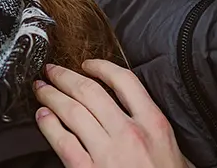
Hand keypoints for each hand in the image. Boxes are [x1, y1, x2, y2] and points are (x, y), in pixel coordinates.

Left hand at [33, 59, 193, 167]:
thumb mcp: (175, 150)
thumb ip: (155, 128)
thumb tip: (141, 112)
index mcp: (153, 124)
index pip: (124, 81)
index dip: (101, 66)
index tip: (87, 63)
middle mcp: (128, 134)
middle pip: (90, 91)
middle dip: (65, 77)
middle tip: (52, 70)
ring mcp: (107, 152)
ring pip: (72, 111)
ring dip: (52, 96)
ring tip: (42, 89)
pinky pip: (62, 142)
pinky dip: (48, 125)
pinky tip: (42, 117)